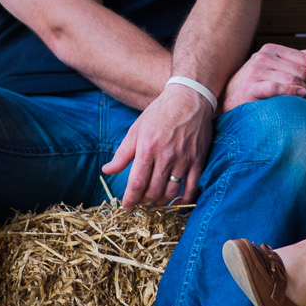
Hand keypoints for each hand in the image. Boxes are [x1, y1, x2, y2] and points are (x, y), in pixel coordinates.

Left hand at [102, 82, 215, 207]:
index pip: (137, 183)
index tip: (126, 206)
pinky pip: (192, 187)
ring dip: (161, 201)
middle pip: (153, 191)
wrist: (190, 98)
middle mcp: (166, 156)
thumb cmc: (160, 113)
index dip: (130, 199)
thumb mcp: (136, 129)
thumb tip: (107, 170)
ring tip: (155, 200)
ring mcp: (184, 160)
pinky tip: (176, 201)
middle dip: (144, 201)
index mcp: (147, 148)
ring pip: (171, 192)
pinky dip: (183, 199)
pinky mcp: (198, 160)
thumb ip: (122, 153)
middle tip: (140, 202)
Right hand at [222, 43, 305, 111]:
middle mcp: (263, 56)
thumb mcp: (276, 68)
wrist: (227, 101)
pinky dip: (292, 92)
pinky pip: (277, 88)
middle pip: (299, 70)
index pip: (302, 59)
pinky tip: (302, 97)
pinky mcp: (251, 86)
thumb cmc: (253, 86)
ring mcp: (256, 70)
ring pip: (291, 79)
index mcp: (271, 50)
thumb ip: (298, 59)